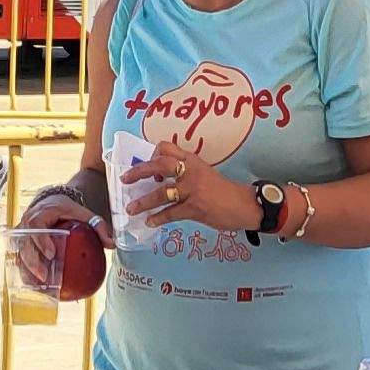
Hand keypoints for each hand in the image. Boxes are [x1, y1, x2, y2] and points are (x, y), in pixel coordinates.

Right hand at [13, 189, 107, 289]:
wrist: (50, 202)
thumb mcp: (83, 213)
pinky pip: (19, 259)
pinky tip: (34, 286)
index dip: (42, 241)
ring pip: (19, 253)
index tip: (52, 254)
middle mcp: (27, 223)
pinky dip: (25, 272)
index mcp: (42, 213)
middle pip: (25, 244)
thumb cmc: (66, 209)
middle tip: (45, 276)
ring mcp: (21, 234)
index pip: (36, 226)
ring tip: (38, 286)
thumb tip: (112, 244)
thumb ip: (98, 226)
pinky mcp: (21, 244)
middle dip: (33, 262)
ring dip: (27, 271)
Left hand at [121, 148, 255, 232]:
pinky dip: (158, 218)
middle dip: (139, 172)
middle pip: (159, 165)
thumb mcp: (204, 173)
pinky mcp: (195, 208)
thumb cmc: (223, 190)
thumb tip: (164, 180)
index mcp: (192, 161)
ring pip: (161, 193)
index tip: (149, 166)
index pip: (167, 148)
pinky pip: (171, 213)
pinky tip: (150, 222)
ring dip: (143, 202)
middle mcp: (190, 172)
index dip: (153, 155)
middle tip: (125, 180)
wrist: (244, 204)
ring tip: (132, 209)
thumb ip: (186, 173)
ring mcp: (192, 190)